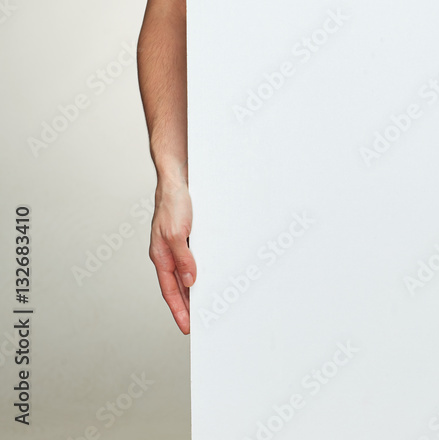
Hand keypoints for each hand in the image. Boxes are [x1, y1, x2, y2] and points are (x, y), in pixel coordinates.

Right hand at [149, 178, 196, 334]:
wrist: (177, 179)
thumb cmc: (172, 203)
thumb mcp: (177, 233)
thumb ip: (183, 258)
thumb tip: (190, 281)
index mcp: (161, 256)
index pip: (169, 291)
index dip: (178, 310)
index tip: (187, 327)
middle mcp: (167, 254)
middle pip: (177, 286)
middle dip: (186, 306)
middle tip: (198, 322)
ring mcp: (177, 246)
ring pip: (185, 274)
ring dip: (194, 290)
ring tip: (205, 305)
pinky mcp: (187, 237)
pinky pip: (193, 259)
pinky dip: (200, 270)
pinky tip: (209, 275)